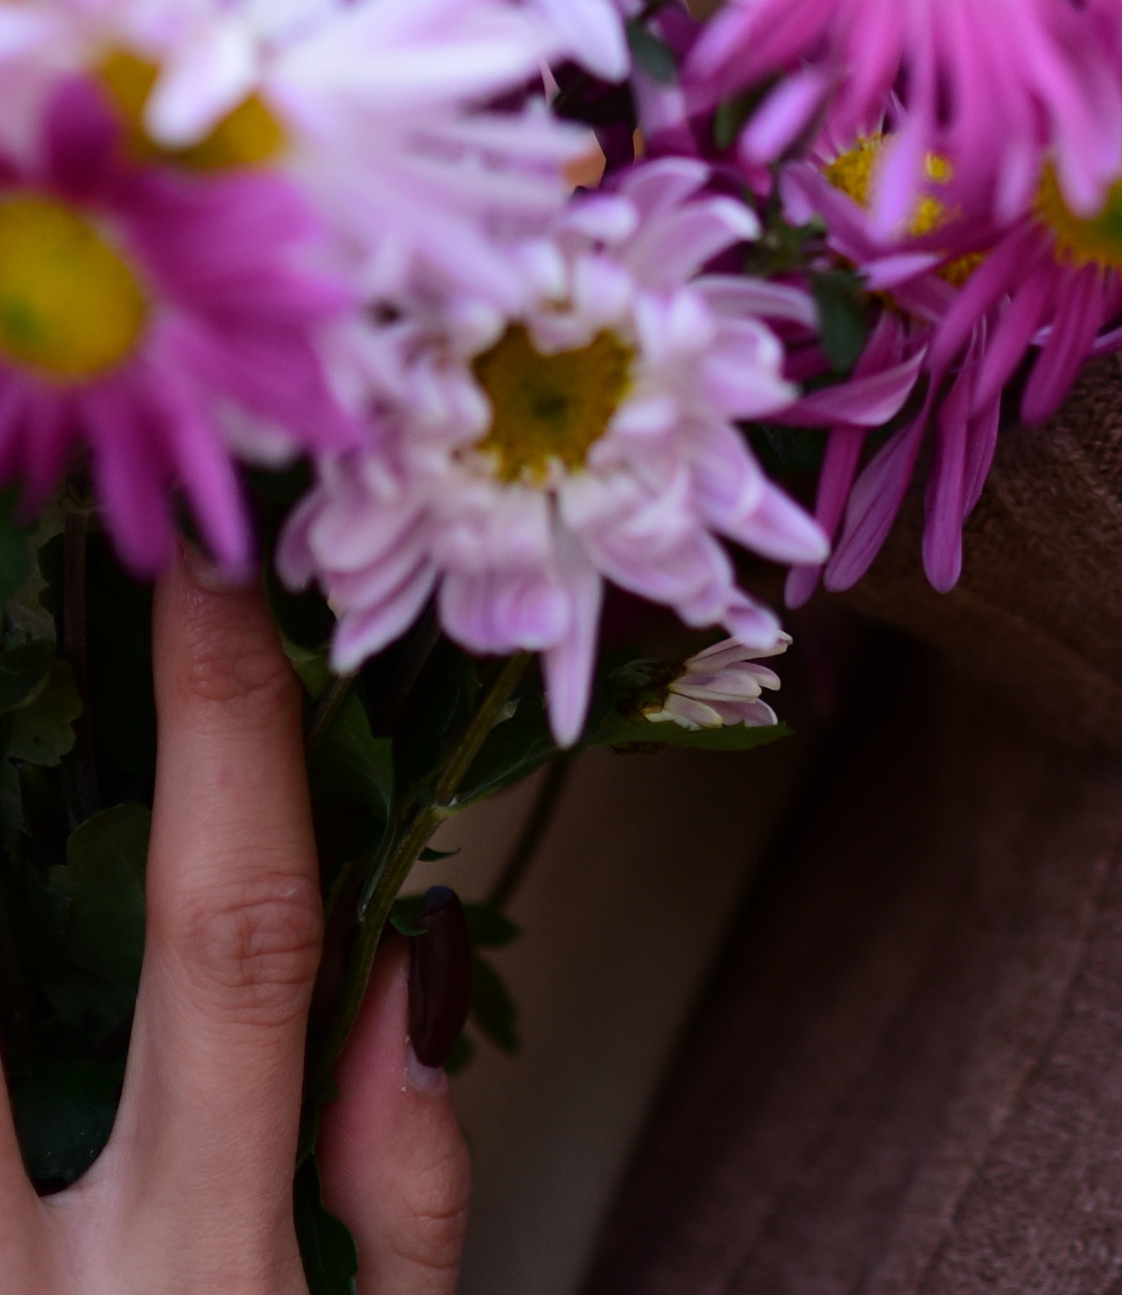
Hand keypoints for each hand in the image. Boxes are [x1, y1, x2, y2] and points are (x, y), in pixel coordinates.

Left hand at [0, 552, 471, 1293]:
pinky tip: (29, 897)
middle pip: (1, 951)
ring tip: (33, 718)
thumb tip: (408, 965)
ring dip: (4, 861)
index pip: (231, 937)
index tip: (217, 569)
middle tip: (40, 584)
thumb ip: (405, 1195)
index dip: (227, 731)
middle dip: (27, 757)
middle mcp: (34, 1269)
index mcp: (202, 1271)